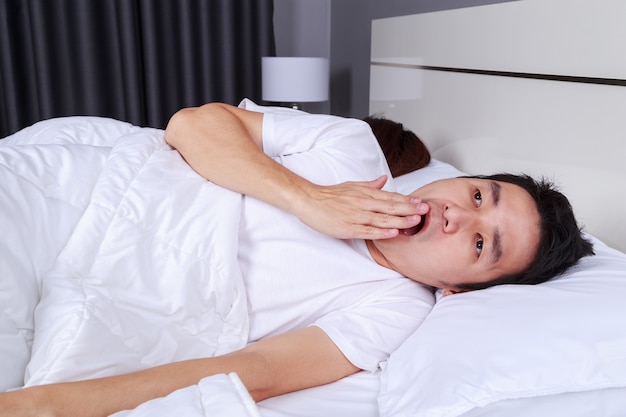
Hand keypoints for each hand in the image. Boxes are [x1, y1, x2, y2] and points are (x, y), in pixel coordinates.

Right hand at [292, 175, 427, 239]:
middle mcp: (363, 203)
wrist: (309, 200)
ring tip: (415, 222)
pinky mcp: (348, 227)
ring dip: (400, 221)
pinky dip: (382, 232)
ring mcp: (356, 216)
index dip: (407, 200)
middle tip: (425, 211)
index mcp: (365, 193)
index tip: (421, 202)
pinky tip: (393, 233)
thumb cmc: (329, 195)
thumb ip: (370, 185)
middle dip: (409, 209)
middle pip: (390, 207)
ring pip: (382, 219)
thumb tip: (384, 179)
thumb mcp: (352, 185)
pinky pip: (368, 231)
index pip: (390, 197)